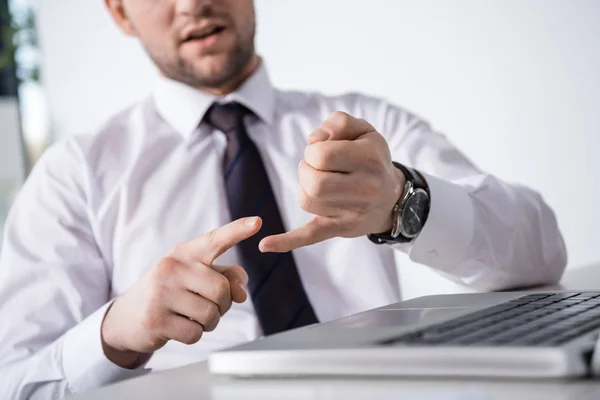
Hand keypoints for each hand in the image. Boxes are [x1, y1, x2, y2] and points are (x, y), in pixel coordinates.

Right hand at [101, 217, 261, 367]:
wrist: (127, 316)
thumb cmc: (171, 292)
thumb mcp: (195, 277)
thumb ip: (225, 277)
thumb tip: (241, 293)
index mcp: (185, 253)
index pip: (214, 240)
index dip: (237, 231)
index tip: (257, 222)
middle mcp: (171, 267)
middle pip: (222, 290)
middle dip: (223, 305)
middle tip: (209, 306)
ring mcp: (161, 293)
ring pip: (211, 314)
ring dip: (209, 322)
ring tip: (191, 316)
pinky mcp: (155, 319)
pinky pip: (196, 333)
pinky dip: (194, 335)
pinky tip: (178, 327)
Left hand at [259, 111, 404, 252]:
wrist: (392, 198)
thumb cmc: (370, 158)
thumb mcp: (362, 130)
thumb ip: (337, 123)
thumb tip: (313, 140)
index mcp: (369, 159)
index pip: (322, 155)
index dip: (313, 150)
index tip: (322, 151)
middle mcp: (365, 188)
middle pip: (313, 182)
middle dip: (306, 169)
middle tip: (316, 167)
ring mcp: (352, 212)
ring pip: (307, 200)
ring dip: (304, 187)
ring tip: (317, 181)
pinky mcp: (340, 228)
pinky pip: (310, 236)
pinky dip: (286, 241)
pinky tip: (265, 244)